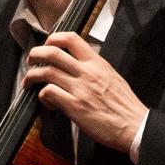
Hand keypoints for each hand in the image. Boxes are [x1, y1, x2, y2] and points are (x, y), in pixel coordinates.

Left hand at [24, 32, 146, 156]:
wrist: (135, 126)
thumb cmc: (125, 105)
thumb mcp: (112, 77)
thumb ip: (94, 69)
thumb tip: (77, 67)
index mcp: (97, 62)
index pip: (71, 38)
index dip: (53, 39)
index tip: (46, 46)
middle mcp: (87, 72)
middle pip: (52, 53)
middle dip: (35, 54)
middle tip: (30, 61)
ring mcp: (80, 88)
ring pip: (46, 72)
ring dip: (32, 76)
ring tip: (28, 82)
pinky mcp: (75, 106)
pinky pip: (49, 93)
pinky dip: (42, 96)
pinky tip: (48, 103)